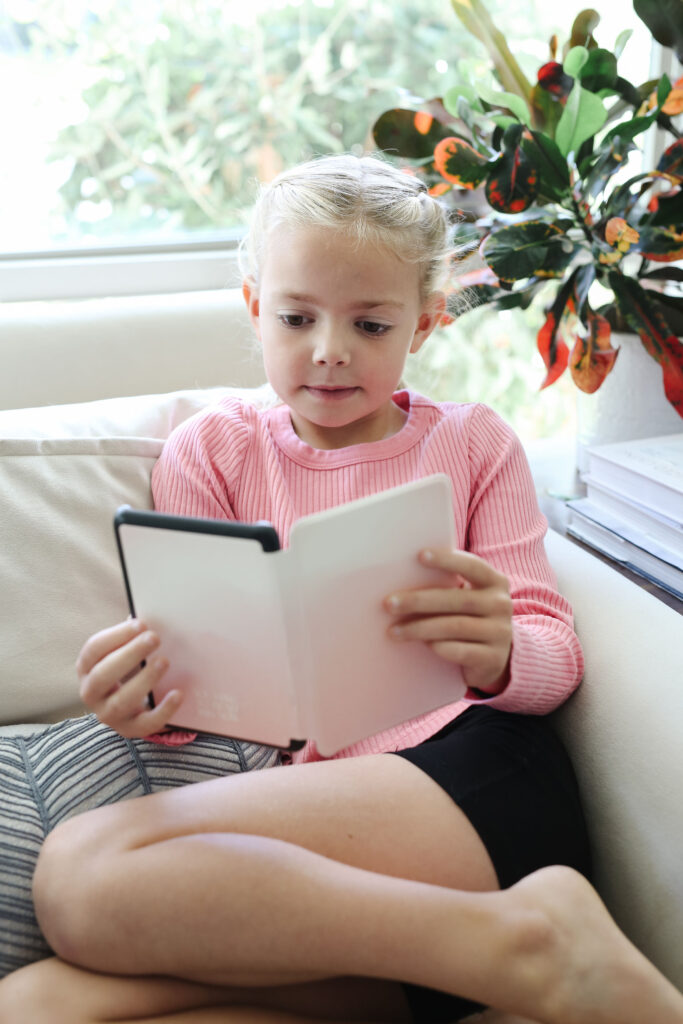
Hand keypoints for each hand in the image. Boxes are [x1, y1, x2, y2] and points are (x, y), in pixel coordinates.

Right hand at [77, 619, 181, 737]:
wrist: (130, 706)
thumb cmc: (127, 669)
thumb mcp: (124, 652)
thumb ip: (132, 637)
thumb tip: (149, 616)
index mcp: (86, 668)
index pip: (93, 650)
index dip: (116, 636)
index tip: (140, 623)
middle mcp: (91, 693)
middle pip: (102, 676)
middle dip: (128, 655)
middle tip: (154, 638)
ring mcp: (108, 714)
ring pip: (121, 701)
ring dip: (144, 679)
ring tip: (164, 661)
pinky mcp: (129, 729)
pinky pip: (145, 724)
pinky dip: (163, 710)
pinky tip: (178, 694)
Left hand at [385, 548, 512, 695]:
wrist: (495, 656)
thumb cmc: (469, 617)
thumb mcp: (467, 597)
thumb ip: (447, 586)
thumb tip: (402, 579)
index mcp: (495, 581)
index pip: (472, 566)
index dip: (447, 560)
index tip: (419, 556)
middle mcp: (501, 604)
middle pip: (456, 599)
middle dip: (419, 600)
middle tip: (390, 603)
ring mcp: (499, 632)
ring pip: (455, 626)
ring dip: (420, 628)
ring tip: (393, 631)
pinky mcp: (493, 658)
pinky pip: (461, 651)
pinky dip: (439, 647)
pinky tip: (422, 645)